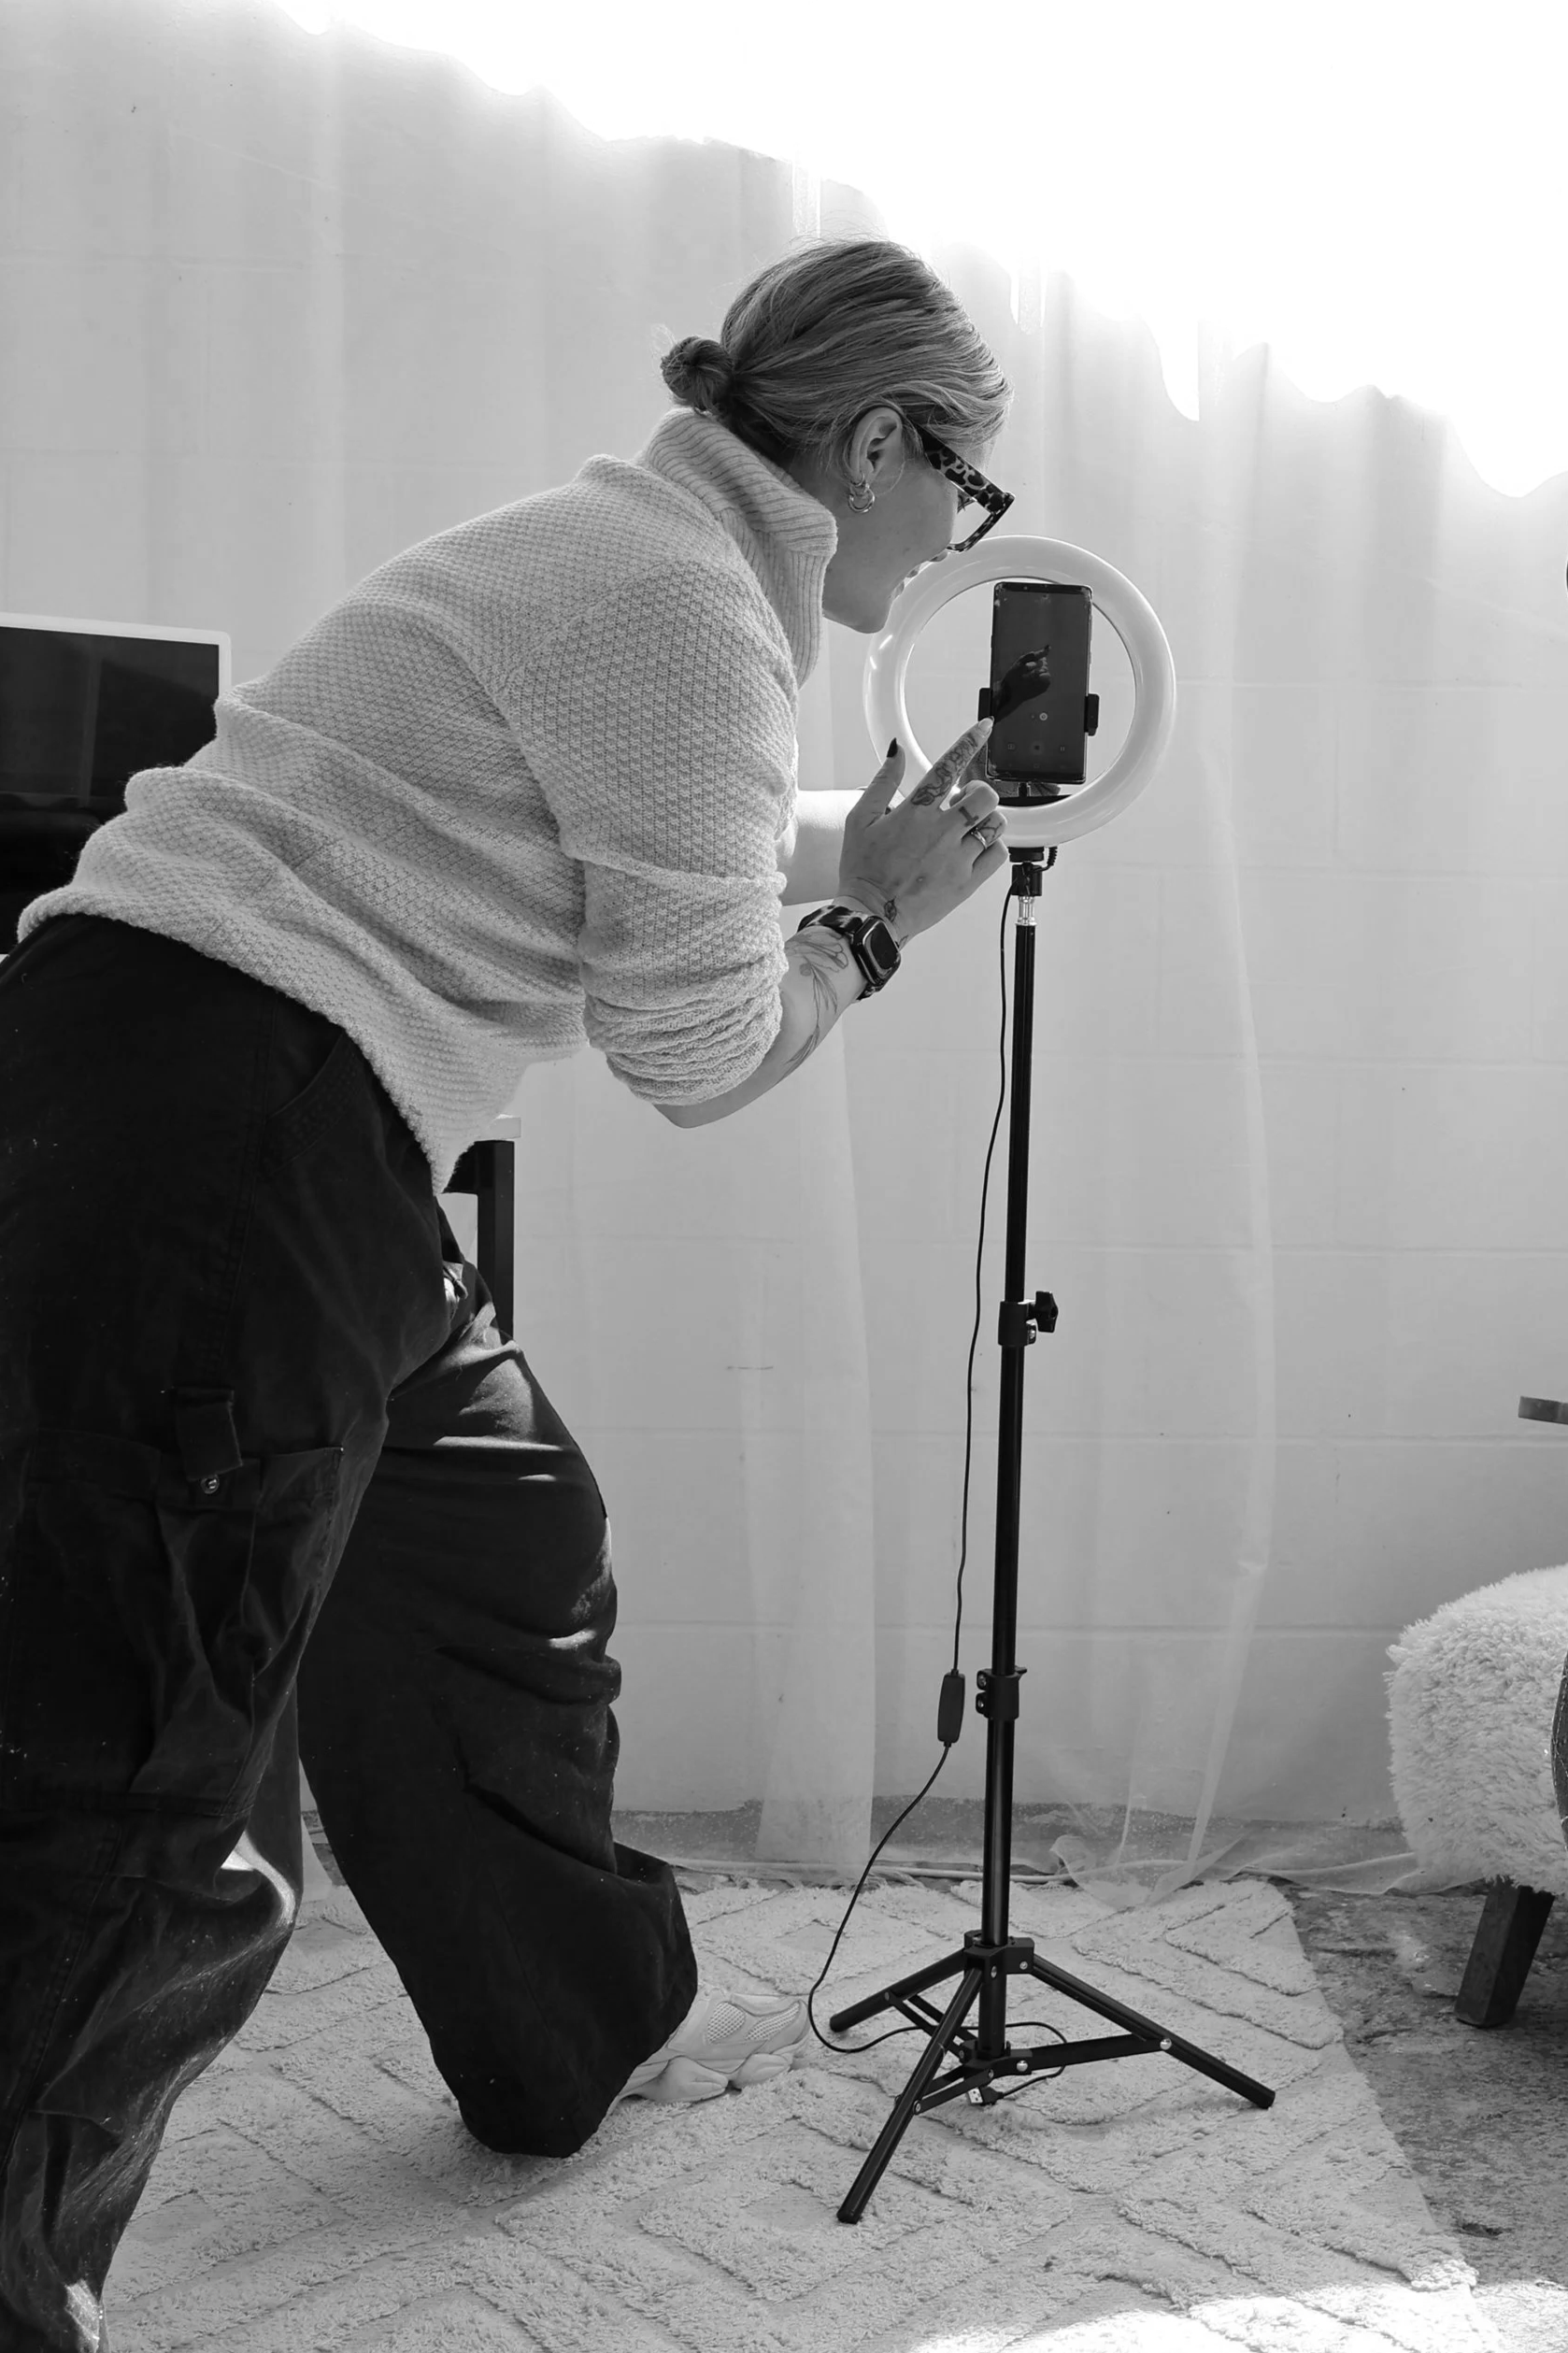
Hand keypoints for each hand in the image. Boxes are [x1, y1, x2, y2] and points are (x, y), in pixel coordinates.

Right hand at [837, 721, 1009, 941]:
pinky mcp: (967, 882)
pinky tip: (975, 849)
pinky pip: (998, 854)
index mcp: (914, 812)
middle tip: (965, 804)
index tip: (984, 727)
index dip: (970, 741)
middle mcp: (940, 831)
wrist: (870, 915)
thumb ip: (883, 781)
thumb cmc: (863, 869)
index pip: (949, 765)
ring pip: (995, 824)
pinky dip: (993, 847)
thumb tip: (895, 749)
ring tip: (969, 829)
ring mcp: (957, 857)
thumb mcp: (859, 820)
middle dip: (979, 793)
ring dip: (987, 820)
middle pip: (984, 795)